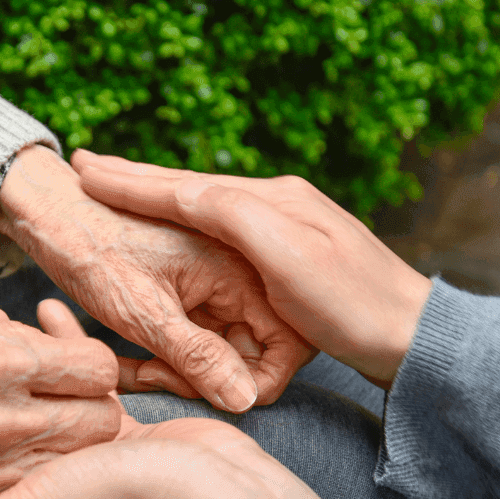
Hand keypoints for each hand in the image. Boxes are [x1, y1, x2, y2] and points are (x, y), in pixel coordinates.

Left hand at [0, 145, 313, 411]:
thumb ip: (195, 356)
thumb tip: (243, 400)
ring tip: (134, 371)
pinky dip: (167, 358)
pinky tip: (132, 361)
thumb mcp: (143, 312)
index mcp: (243, 270)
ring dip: (180, 372)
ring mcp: (218, 287)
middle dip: (202, 377)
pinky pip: (197, 341)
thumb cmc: (93, 251)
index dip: (239, 381)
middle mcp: (241, 276)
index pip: (278, 352)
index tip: (181, 380)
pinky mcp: (194, 295)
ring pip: (220, 354)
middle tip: (149, 376)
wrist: (51, 214)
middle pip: (250, 355)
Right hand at [72, 150, 432, 385]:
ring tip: (118, 183)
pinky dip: (186, 216)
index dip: (133, 180)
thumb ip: (233, 215)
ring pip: (204, 204)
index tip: (87, 171)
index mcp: (269, 201)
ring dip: (157, 193)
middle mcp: (275, 202)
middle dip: (137, 178)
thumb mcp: (286, 254)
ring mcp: (284, 225)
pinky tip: (176, 218)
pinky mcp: (291, 250)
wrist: (412, 332)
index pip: (186, 185)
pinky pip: (222, 227)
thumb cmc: (351, 300)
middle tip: (90, 166)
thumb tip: (182, 191)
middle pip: (191, 186)